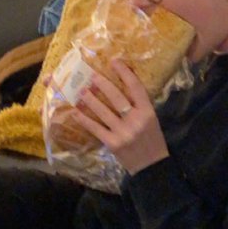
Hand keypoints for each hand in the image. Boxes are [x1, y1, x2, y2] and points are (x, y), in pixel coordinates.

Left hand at [72, 60, 168, 175]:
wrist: (152, 166)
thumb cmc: (152, 140)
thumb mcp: (151, 120)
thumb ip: (139, 106)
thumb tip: (122, 88)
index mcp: (148, 112)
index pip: (136, 88)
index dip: (125, 73)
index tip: (114, 61)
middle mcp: (136, 120)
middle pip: (117, 97)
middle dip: (102, 84)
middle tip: (91, 75)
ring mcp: (123, 132)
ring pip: (103, 111)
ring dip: (90, 100)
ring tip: (81, 90)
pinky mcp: (113, 143)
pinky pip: (96, 128)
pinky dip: (84, 119)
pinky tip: (75, 112)